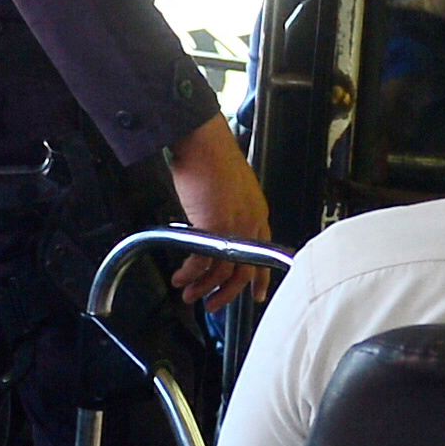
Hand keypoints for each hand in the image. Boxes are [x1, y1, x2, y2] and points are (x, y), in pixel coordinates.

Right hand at [166, 118, 274, 308]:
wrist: (202, 140)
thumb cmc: (211, 155)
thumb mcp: (229, 187)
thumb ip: (228, 208)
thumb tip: (213, 222)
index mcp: (257, 212)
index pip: (263, 253)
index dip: (260, 278)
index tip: (257, 294)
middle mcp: (250, 223)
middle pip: (244, 270)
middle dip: (227, 293)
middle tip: (213, 305)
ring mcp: (235, 227)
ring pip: (221, 271)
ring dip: (203, 287)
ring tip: (189, 294)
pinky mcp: (214, 227)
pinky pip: (201, 261)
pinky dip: (189, 273)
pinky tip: (180, 277)